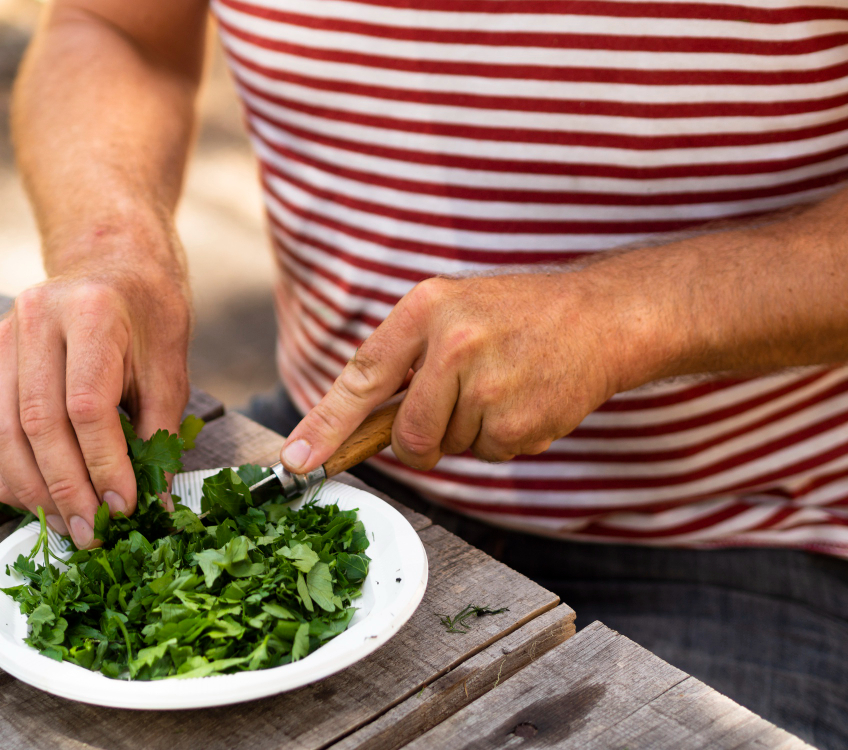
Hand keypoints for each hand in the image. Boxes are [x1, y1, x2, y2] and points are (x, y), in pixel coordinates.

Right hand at [0, 254, 190, 547]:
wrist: (114, 263)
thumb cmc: (149, 316)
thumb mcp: (170, 369)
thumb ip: (160, 435)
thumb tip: (155, 504)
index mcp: (91, 313)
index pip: (87, 406)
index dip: (103, 465)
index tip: (124, 506)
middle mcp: (38, 319)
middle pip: (39, 423)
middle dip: (66, 488)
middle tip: (92, 532)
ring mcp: (7, 335)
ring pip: (3, 430)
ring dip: (33, 489)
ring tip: (65, 524)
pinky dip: (8, 470)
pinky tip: (34, 500)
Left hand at [280, 271, 633, 472]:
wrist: (600, 318)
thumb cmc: (516, 317)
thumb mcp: (452, 310)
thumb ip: (406, 359)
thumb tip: (358, 424)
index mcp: (426, 308)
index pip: (361, 376)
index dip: (325, 425)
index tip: (297, 461)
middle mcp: (453, 343)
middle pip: (408, 435)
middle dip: (422, 441)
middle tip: (454, 409)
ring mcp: (489, 384)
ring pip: (452, 446)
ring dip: (471, 431)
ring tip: (503, 385)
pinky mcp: (520, 421)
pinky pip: (489, 454)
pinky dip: (503, 439)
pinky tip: (525, 399)